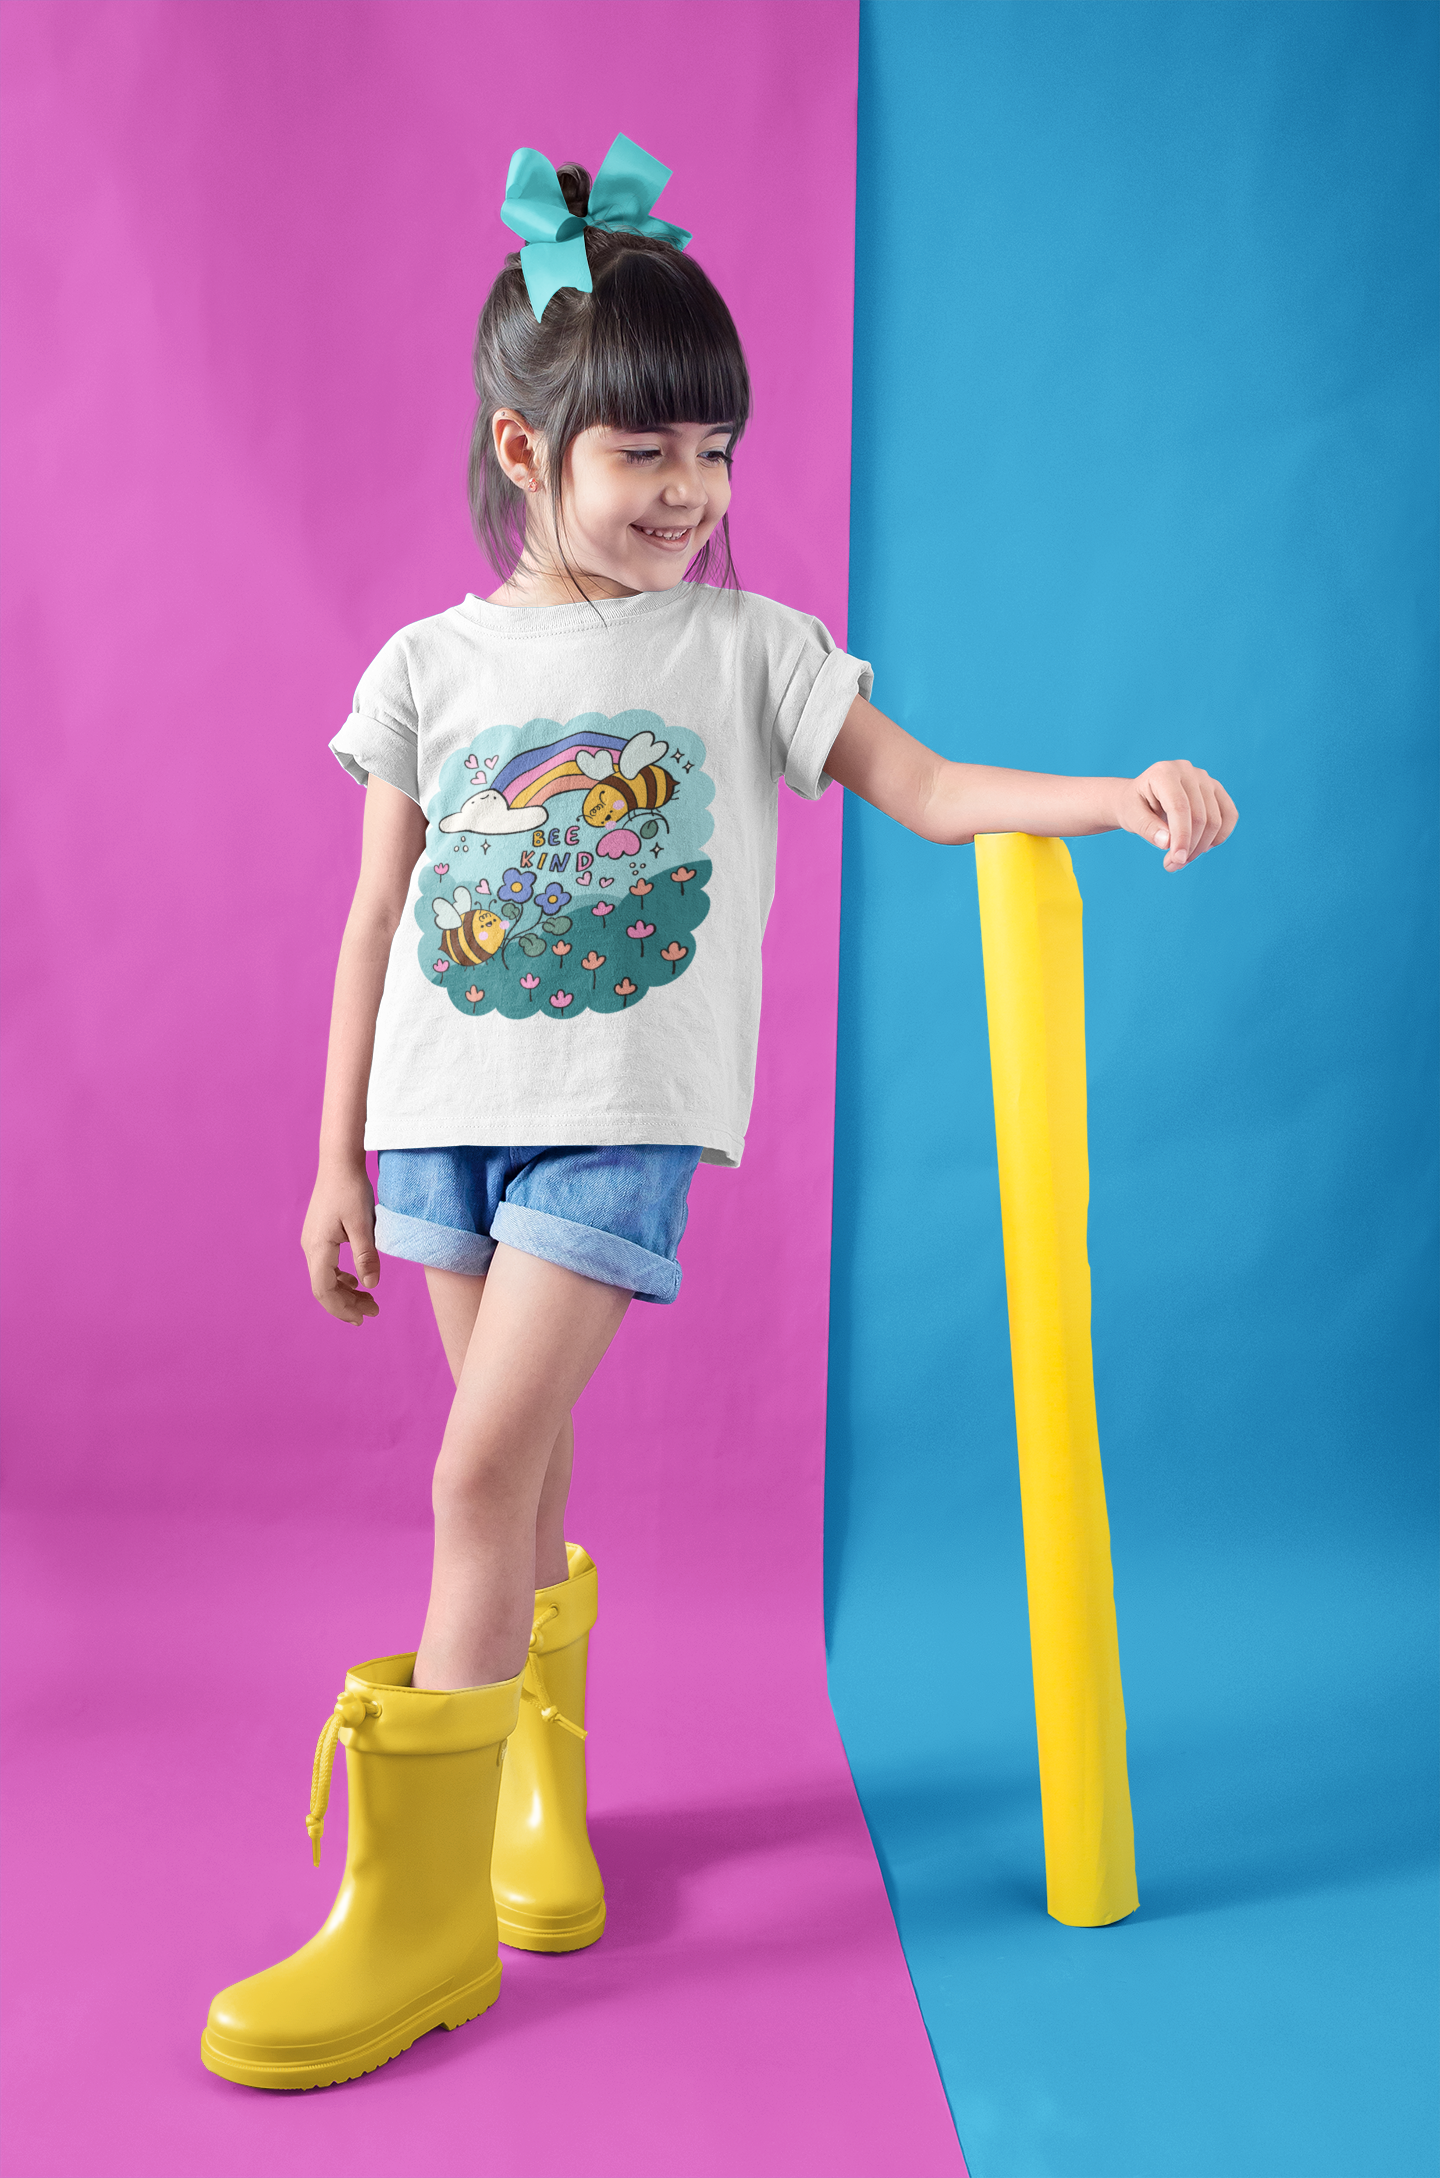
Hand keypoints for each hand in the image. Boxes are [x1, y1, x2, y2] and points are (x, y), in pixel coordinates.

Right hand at [301, 1161, 380, 1325]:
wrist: (339, 1164)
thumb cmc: (352, 1190)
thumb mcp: (363, 1224)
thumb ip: (366, 1255)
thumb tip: (371, 1285)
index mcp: (319, 1247)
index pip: (324, 1290)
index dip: (343, 1308)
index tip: (365, 1316)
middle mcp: (310, 1247)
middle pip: (323, 1288)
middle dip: (346, 1304)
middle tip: (372, 1312)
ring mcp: (312, 1242)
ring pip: (325, 1278)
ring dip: (345, 1293)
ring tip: (368, 1301)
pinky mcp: (318, 1236)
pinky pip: (326, 1266)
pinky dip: (340, 1279)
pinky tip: (355, 1280)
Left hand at [1115, 761, 1237, 870]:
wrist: (1141, 797)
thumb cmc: (1134, 805)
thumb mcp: (1131, 817)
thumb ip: (1147, 828)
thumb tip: (1168, 842)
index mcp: (1165, 773)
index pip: (1180, 807)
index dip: (1181, 836)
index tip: (1177, 860)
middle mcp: (1188, 771)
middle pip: (1200, 816)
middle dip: (1189, 847)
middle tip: (1172, 865)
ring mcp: (1205, 779)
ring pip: (1215, 820)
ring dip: (1202, 847)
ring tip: (1182, 859)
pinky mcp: (1217, 790)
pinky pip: (1229, 816)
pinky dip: (1219, 837)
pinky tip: (1201, 847)